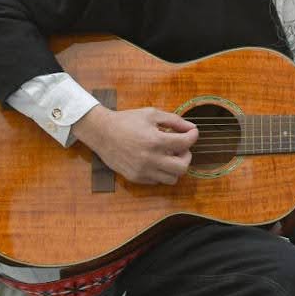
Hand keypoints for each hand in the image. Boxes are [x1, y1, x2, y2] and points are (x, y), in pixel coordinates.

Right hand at [71, 105, 196, 184]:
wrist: (101, 132)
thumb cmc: (127, 121)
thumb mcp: (152, 114)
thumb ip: (174, 121)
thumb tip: (191, 128)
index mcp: (156, 141)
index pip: (186, 143)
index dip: (193, 136)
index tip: (192, 133)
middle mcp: (150, 159)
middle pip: (183, 167)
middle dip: (186, 156)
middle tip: (181, 148)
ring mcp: (142, 171)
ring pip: (172, 179)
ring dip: (175, 167)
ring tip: (169, 155)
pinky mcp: (135, 178)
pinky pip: (157, 181)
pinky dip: (162, 172)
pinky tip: (157, 161)